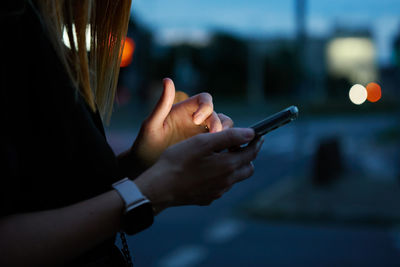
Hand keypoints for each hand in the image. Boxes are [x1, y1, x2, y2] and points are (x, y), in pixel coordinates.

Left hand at [126, 78, 232, 172]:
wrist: (145, 166)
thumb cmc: (145, 143)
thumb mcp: (152, 124)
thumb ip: (162, 104)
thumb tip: (167, 79)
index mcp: (185, 110)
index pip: (205, 99)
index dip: (205, 107)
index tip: (196, 120)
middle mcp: (197, 121)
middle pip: (218, 115)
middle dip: (220, 123)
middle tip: (213, 136)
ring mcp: (202, 136)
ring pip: (224, 130)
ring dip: (226, 135)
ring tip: (218, 147)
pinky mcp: (206, 150)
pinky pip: (221, 146)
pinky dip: (226, 147)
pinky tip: (220, 155)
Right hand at [134, 128, 263, 212]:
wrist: (160, 187)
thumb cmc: (178, 161)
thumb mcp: (203, 142)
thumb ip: (229, 137)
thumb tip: (251, 133)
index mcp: (229, 166)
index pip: (252, 153)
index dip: (256, 142)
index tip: (258, 135)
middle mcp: (227, 182)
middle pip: (247, 168)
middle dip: (246, 156)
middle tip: (235, 145)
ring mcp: (217, 192)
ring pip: (234, 178)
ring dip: (232, 166)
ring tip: (218, 156)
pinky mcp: (207, 198)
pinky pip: (221, 186)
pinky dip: (220, 176)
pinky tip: (205, 170)